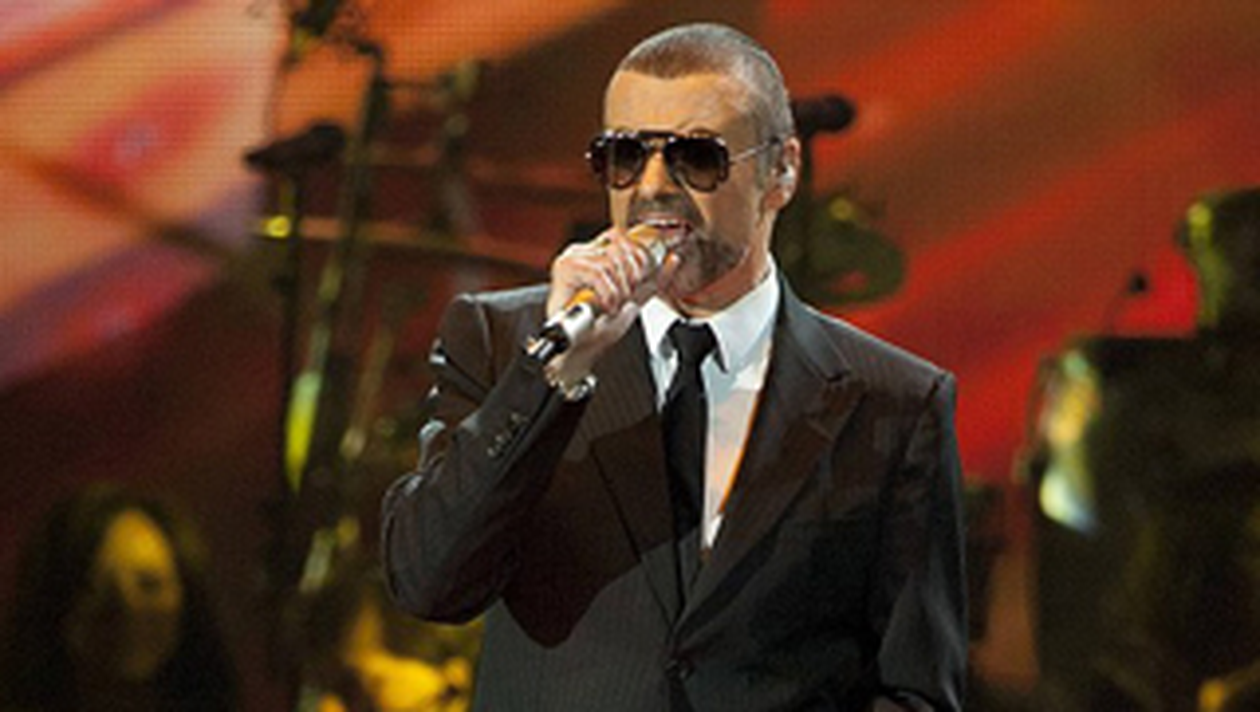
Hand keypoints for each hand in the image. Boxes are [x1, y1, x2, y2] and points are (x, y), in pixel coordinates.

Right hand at [544, 226, 666, 383]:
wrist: (579, 348)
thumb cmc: (599, 327)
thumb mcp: (634, 299)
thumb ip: (653, 280)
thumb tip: (672, 260)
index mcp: (598, 254)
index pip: (623, 237)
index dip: (638, 255)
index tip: (640, 279)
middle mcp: (584, 252)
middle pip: (620, 246)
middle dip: (631, 277)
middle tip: (624, 298)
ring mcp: (573, 258)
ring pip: (610, 261)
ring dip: (618, 290)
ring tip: (613, 305)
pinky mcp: (565, 268)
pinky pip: (597, 272)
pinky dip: (607, 293)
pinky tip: (604, 305)